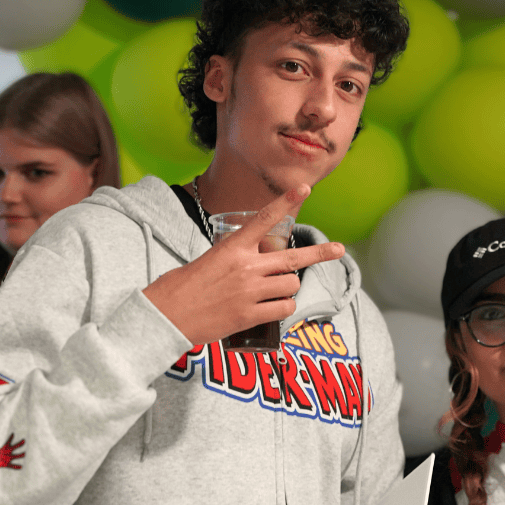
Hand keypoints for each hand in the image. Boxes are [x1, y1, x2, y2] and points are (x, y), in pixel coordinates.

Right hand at [143, 184, 344, 345]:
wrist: (165, 316)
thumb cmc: (182, 287)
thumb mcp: (209, 260)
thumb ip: (235, 258)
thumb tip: (255, 262)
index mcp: (232, 248)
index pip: (263, 219)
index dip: (285, 202)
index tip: (304, 188)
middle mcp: (245, 267)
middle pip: (292, 259)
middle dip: (320, 254)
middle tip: (339, 250)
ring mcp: (249, 292)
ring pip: (290, 285)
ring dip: (287, 289)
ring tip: (272, 292)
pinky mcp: (250, 315)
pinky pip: (284, 309)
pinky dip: (283, 309)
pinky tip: (272, 310)